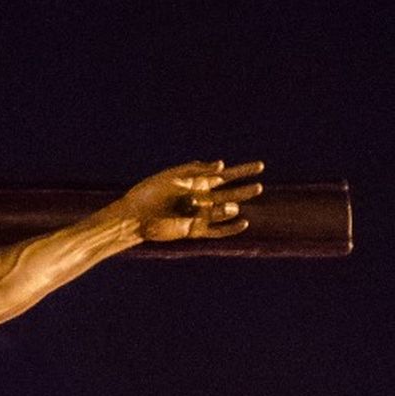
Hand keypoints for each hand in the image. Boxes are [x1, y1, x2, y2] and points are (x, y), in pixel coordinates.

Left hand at [118, 159, 263, 242]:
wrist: (135, 214)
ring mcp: (199, 214)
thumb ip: (197, 169)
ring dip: (231, 207)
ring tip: (234, 205)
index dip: (244, 170)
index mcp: (198, 182)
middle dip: (245, 189)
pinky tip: (243, 223)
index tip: (260, 166)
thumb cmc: (151, 192)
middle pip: (230, 192)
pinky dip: (230, 228)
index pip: (227, 175)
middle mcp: (202, 198)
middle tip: (260, 186)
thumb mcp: (174, 175)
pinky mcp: (194, 230)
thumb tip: (222, 164)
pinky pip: (217, 231)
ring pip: (222, 210)